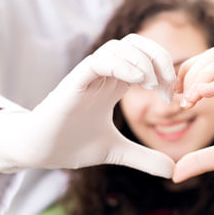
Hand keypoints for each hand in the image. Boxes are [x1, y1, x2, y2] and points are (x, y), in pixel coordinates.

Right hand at [0, 34, 175, 177]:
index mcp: (115, 84)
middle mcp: (104, 75)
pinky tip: (137, 81)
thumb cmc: (73, 144)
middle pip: (135, 43)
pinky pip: (100, 60)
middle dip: (158, 56)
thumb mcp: (117, 151)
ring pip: (119, 46)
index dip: (164, 70)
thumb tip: (171, 171)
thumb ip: (144, 158)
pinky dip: (122, 65)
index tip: (171, 96)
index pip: (144, 57)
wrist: (41, 150)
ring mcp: (89, 76)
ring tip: (151, 86)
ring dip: (142, 61)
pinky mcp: (75, 81)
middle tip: (168, 84)